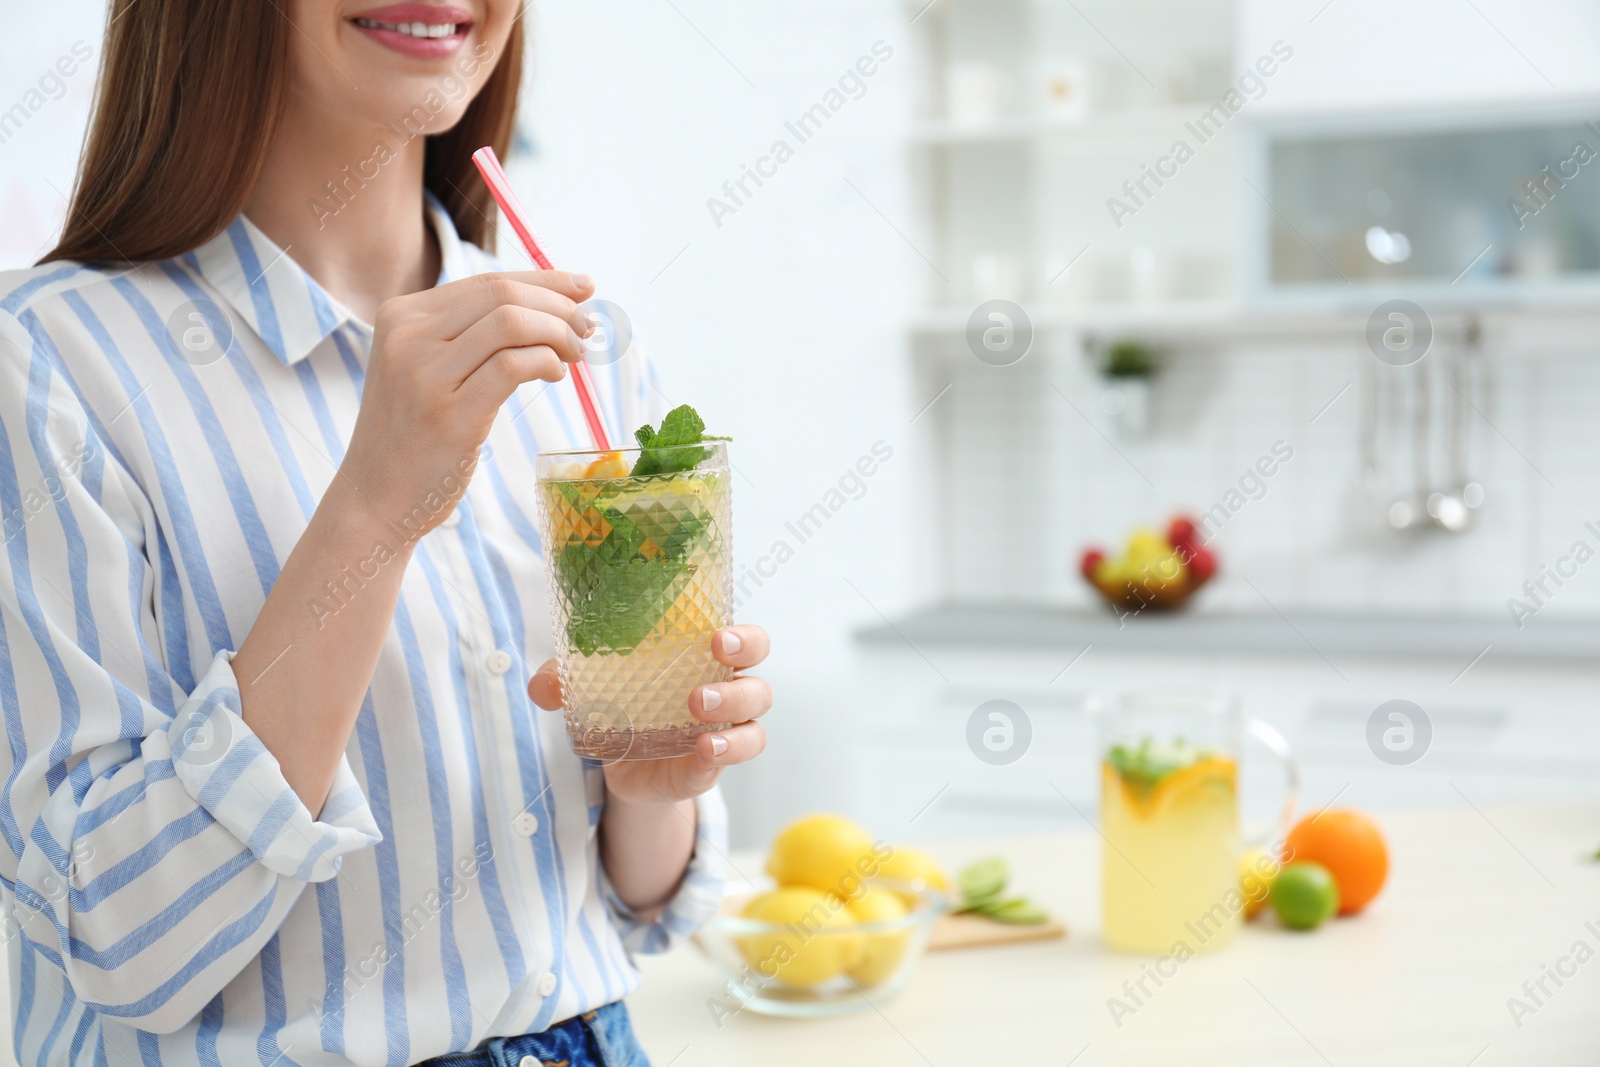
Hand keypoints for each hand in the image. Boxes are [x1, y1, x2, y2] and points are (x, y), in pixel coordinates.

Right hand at [340, 269, 596, 533]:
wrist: (374, 496)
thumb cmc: (414, 433)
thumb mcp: (425, 368)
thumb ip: (470, 334)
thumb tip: (551, 303)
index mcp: (401, 315)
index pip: (487, 281)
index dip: (544, 281)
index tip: (583, 288)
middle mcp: (408, 335)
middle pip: (503, 295)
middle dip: (558, 306)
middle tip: (586, 328)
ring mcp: (425, 374)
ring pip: (511, 323)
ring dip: (558, 333)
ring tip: (574, 355)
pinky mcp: (450, 414)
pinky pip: (514, 365)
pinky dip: (546, 362)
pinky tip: (555, 374)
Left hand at [528, 625, 770, 802]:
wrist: (622, 766)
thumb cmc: (622, 704)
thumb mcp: (593, 687)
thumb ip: (566, 680)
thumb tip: (543, 686)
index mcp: (707, 662)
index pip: (748, 643)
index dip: (744, 638)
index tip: (717, 637)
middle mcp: (728, 694)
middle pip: (759, 681)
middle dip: (742, 674)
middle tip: (707, 673)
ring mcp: (724, 733)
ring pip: (754, 724)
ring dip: (732, 714)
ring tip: (698, 713)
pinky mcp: (710, 768)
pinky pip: (730, 759)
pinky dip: (721, 754)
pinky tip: (702, 751)